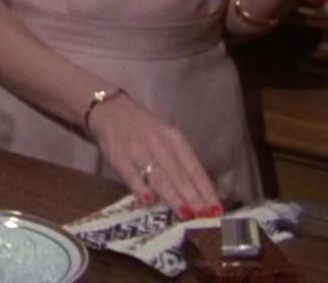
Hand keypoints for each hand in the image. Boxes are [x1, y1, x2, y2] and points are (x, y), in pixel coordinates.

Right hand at [85, 92, 221, 220]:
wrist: (110, 109)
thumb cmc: (144, 128)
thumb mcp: (166, 137)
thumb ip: (179, 162)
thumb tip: (198, 193)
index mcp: (175, 139)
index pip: (194, 168)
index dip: (206, 189)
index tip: (216, 210)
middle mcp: (159, 144)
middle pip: (179, 174)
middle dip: (194, 197)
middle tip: (205, 217)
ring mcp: (139, 150)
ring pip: (159, 176)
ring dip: (173, 196)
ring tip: (185, 213)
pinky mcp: (119, 157)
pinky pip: (131, 174)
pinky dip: (140, 187)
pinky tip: (149, 200)